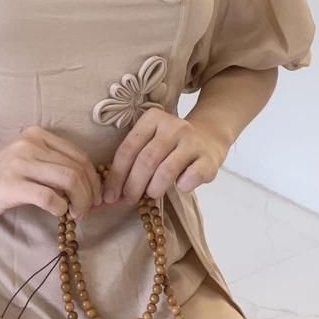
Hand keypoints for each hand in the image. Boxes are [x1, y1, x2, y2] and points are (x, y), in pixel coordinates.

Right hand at [0, 125, 103, 223]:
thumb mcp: (24, 159)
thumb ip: (49, 166)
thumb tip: (85, 187)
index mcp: (37, 135)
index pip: (79, 155)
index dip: (93, 179)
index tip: (95, 197)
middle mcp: (31, 144)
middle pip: (78, 168)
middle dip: (91, 193)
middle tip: (89, 210)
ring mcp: (21, 163)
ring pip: (69, 179)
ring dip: (80, 202)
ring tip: (76, 214)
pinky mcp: (11, 184)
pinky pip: (49, 196)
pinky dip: (61, 208)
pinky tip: (58, 213)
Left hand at [101, 108, 226, 203]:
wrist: (208, 137)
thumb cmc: (170, 144)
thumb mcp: (150, 141)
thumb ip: (132, 160)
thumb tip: (110, 194)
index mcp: (152, 118)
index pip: (128, 149)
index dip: (116, 176)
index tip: (109, 196)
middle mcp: (173, 126)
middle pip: (145, 161)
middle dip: (132, 186)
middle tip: (128, 200)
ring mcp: (192, 141)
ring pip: (166, 171)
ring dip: (154, 189)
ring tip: (151, 194)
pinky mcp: (209, 158)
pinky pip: (192, 177)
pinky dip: (182, 187)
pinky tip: (178, 187)